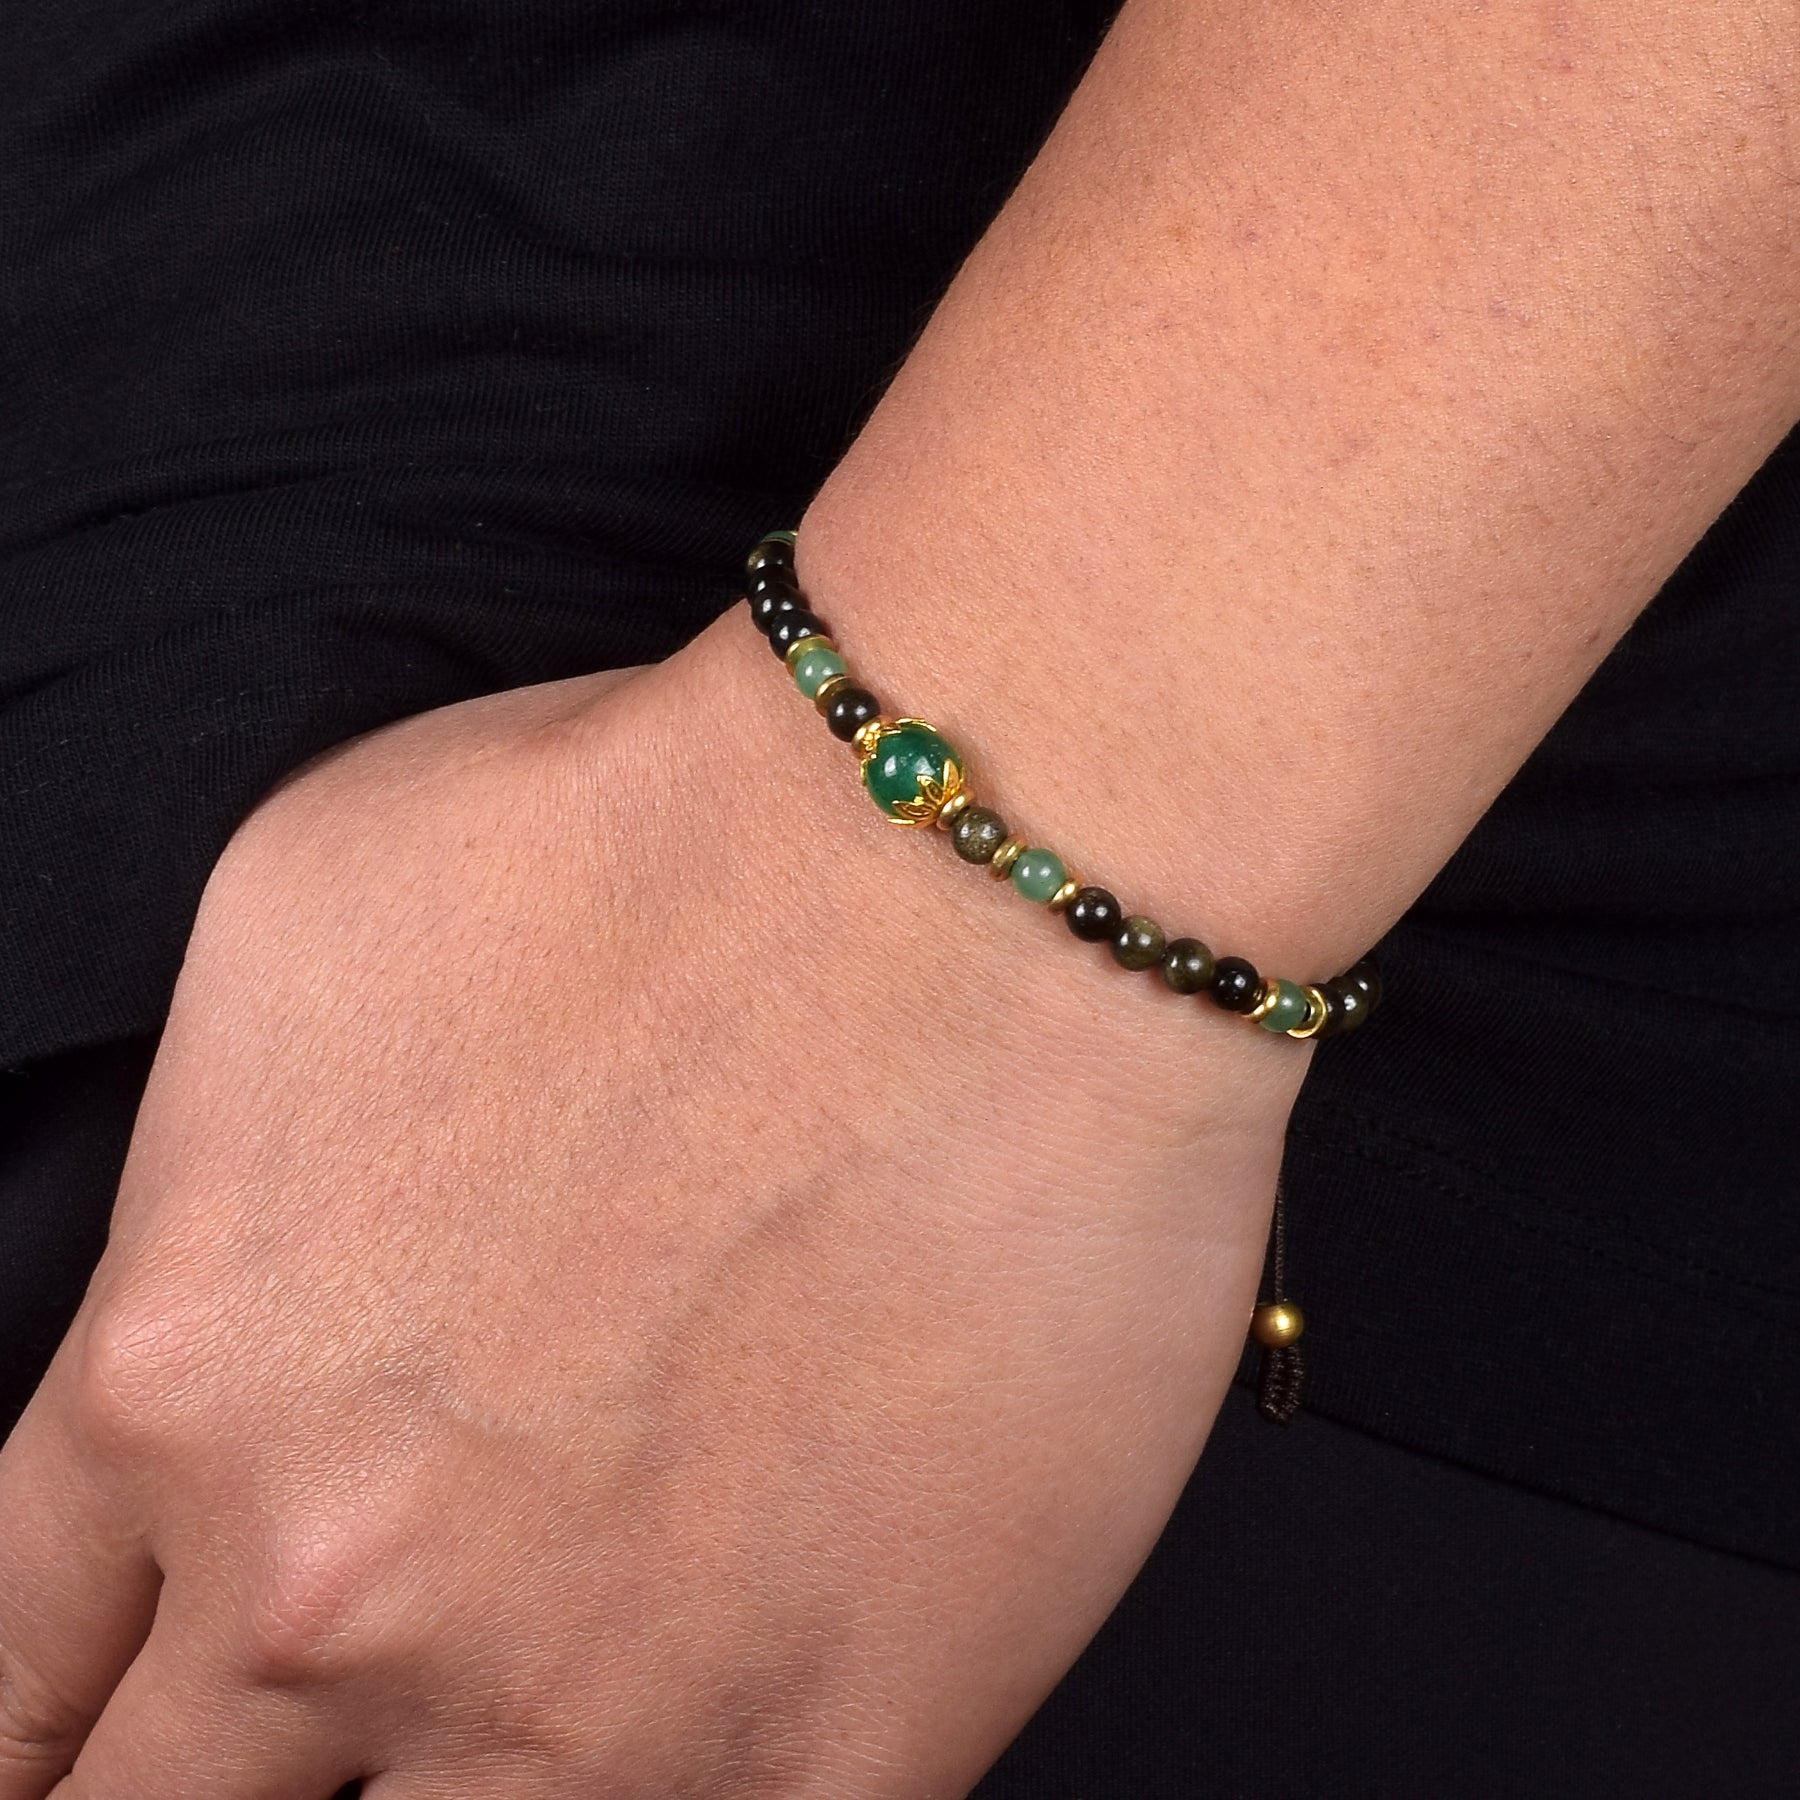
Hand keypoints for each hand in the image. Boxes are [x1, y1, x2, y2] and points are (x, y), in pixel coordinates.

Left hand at [0, 610, 1305, 1797]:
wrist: (978, 876)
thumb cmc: (673, 842)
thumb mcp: (309, 926)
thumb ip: (211, 1182)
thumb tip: (241, 1285)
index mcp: (197, 1382)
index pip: (12, 1674)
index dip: (34, 1730)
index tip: (84, 1735)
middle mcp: (356, 1584)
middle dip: (204, 1786)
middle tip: (319, 1697)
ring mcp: (606, 1700)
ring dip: (443, 1790)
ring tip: (528, 1687)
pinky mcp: (847, 1739)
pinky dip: (683, 1787)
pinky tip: (704, 1702)